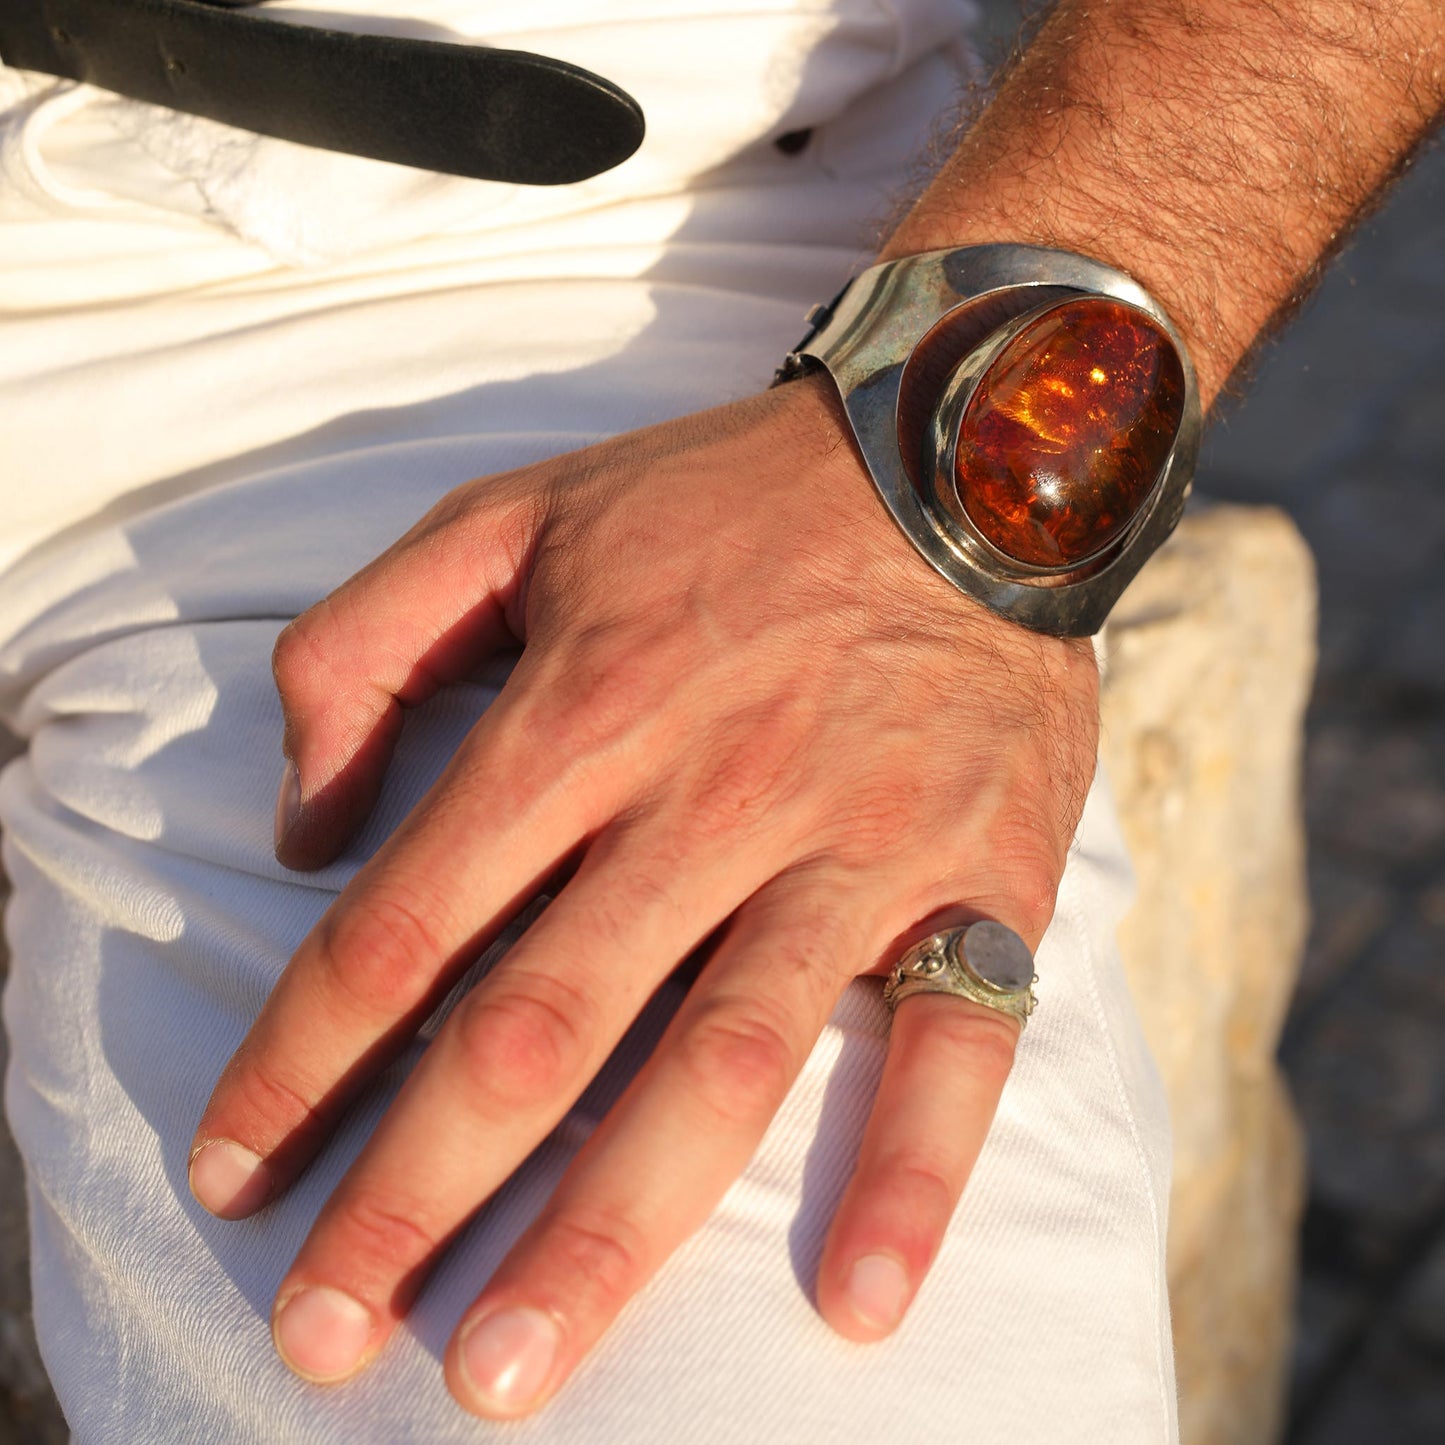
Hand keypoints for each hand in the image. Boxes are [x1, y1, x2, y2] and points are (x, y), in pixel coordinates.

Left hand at [187, 374, 1099, 1416]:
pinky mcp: (982, 878)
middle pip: (537, 1030)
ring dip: (611, 1233)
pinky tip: (857, 1305)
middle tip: (323, 1338)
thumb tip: (306, 824)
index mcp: (581, 712)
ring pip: (721, 1065)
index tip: (236, 1172)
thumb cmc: (729, 500)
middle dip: (414, 1195)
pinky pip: (956, 1044)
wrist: (966, 464)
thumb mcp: (516, 513)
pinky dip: (912, 1175)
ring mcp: (855, 849)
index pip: (406, 926)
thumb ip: (369, 644)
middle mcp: (709, 799)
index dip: (302, 1061)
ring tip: (511, 1370)